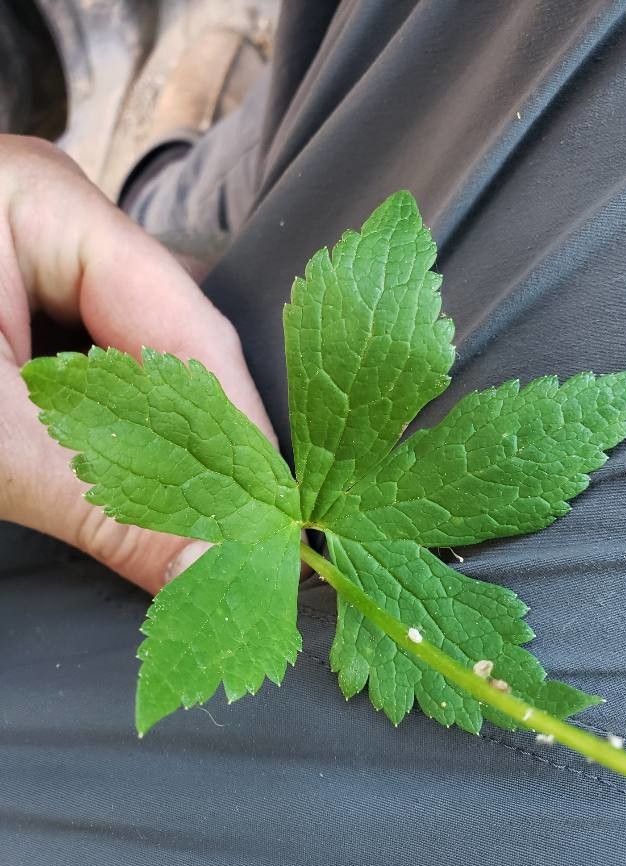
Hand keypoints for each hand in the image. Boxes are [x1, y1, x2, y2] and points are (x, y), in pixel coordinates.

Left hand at [0, 136, 275, 592]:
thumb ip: (101, 502)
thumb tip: (210, 576)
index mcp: (47, 205)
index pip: (185, 325)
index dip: (238, 431)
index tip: (274, 521)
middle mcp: (61, 231)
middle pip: (176, 349)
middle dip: (209, 450)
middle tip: (247, 543)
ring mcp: (45, 275)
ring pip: (144, 376)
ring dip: (169, 458)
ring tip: (206, 531)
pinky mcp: (27, 324)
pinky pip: (105, 390)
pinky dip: (124, 452)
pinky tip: (147, 500)